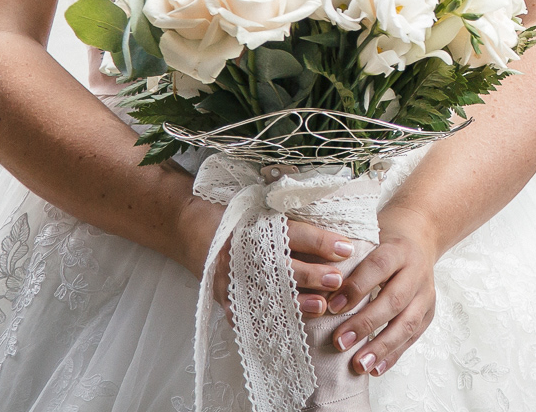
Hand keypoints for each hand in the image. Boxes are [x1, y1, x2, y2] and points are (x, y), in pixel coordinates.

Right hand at [177, 200, 355, 320]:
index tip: (347, 248)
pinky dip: (269, 322)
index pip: (295, 233)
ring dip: (298, 302)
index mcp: (256, 226)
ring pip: (269, 294)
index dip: (322, 242)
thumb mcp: (260, 207)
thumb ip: (291, 218)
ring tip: (321, 306)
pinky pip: (247, 313)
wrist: (189, 227)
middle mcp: (244, 252)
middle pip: (284, 267)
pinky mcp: (224, 297)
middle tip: (338, 280)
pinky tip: (290, 327)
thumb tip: (336, 229)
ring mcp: (232, 278)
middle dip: (314, 276)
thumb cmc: (233, 215)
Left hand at [328, 209, 440, 376]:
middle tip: (339, 342)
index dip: (356, 287)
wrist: (420, 235)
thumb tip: (314, 287)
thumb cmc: (382, 240)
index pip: (378, 266)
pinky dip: (394, 355)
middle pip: (393, 299)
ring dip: (381, 346)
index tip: (332, 306)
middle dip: (365, 324)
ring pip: (407, 323)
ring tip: (359, 364)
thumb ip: (347, 259)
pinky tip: (375, 369)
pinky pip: (413, 336)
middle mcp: (416, 271)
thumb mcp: (367, 238)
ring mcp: (426, 293)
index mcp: (398, 249)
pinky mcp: (429, 311)